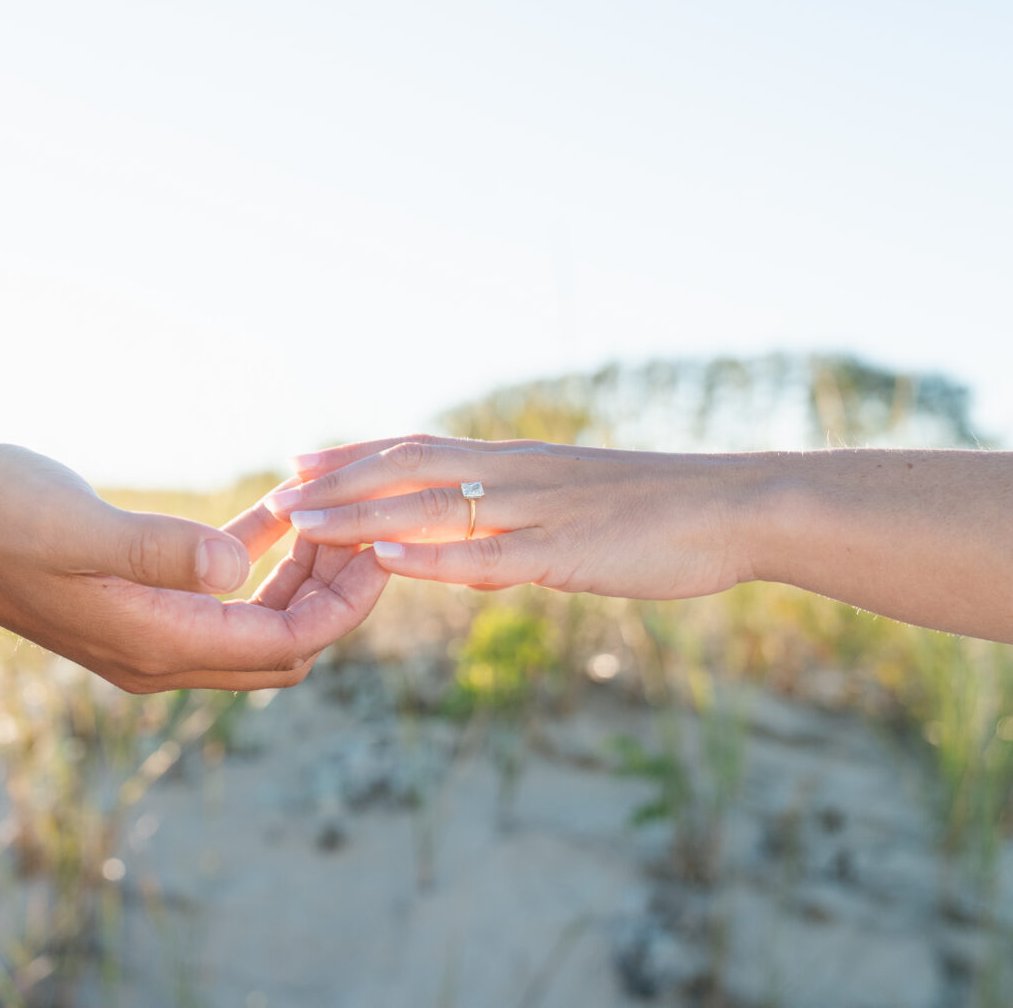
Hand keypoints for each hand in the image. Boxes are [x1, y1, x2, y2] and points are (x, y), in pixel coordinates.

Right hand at [0, 444, 388, 691]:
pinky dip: (254, 557)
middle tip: (361, 529)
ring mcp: (150, 629)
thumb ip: (165, 550)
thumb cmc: (0, 517)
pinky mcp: (138, 600)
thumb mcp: (84, 528)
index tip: (379, 549)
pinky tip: (277, 508)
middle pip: (283, 641)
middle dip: (331, 593)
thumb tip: (241, 567)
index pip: (287, 643)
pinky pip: (218, 591)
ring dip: (297, 574)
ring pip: (255, 618)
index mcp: (160, 643)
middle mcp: (163, 652)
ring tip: (327, 514)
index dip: (345, 604)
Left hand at [265, 435, 756, 598]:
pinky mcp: (563, 550)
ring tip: (299, 522)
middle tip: (276, 488)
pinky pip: (486, 553)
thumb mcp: (575, 516)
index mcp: (517, 463)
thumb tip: (467, 562)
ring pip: (431, 507)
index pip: (418, 449)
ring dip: (360, 513)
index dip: (354, 455)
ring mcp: (536, 510)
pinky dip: (431, 555)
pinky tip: (385, 557)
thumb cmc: (661, 516)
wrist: (737, 508)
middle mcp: (514, 475)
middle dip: (336, 480)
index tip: (300, 459)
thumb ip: (515, 534)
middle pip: (407, 468)